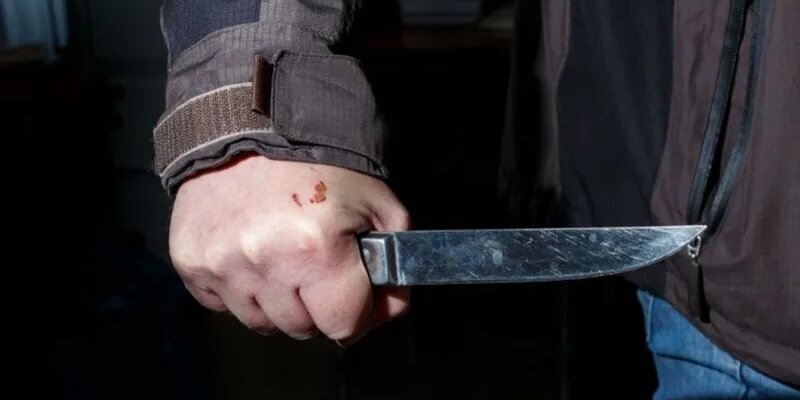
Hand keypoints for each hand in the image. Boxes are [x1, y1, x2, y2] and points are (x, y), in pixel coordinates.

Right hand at [169, 154, 410, 343]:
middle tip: (318, 268)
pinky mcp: (189, 259)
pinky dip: (239, 289)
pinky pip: (220, 304)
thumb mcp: (378, 203)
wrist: (254, 123)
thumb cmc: (321, 161)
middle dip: (317, 306)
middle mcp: (265, 262)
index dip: (357, 316)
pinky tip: (251, 254)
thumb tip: (388, 307)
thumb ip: (393, 262)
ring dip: (277, 301)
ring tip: (283, 257)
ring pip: (259, 322)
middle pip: (301, 328)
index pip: (342, 325)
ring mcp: (222, 263)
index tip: (355, 300)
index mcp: (316, 250)